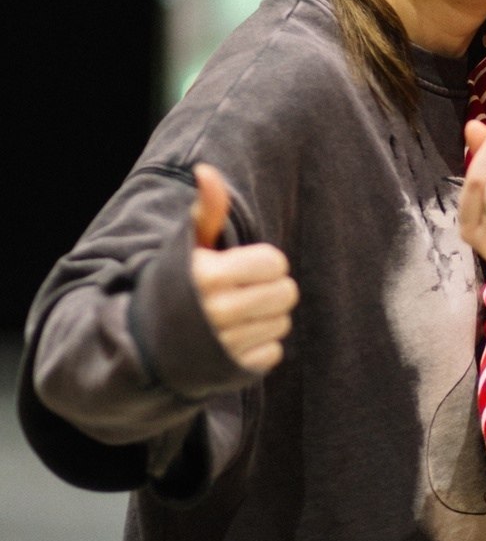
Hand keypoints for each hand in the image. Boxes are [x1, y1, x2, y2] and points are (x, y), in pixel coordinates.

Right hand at [189, 164, 298, 372]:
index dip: (263, 264)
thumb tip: (207, 171)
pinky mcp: (233, 370)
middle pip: (286, 293)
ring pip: (282, 323)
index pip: (275, 262)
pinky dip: (259, 347)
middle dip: (269, 289)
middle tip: (243, 292)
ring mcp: (226, 345)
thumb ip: (206, 211)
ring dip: (265, 318)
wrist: (145, 343)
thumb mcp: (187, 247)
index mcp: (208, 275)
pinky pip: (273, 352)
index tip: (240, 268)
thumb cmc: (175, 284)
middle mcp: (217, 312)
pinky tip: (235, 340)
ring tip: (236, 316)